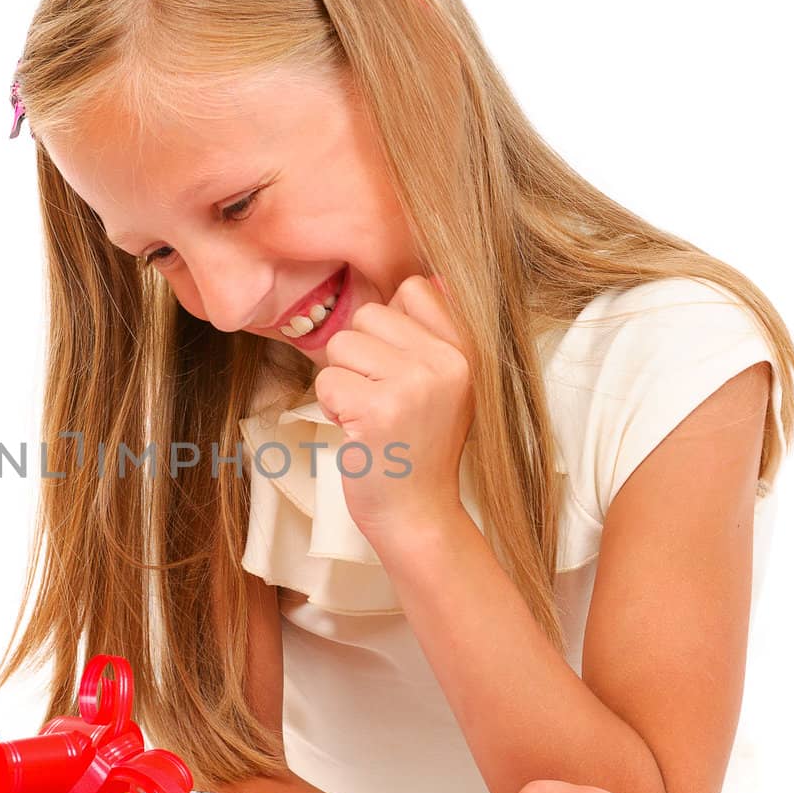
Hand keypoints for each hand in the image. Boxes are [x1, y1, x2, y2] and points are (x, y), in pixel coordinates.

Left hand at [312, 274, 473, 546]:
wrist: (417, 513)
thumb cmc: (419, 448)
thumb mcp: (446, 384)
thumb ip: (433, 332)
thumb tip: (419, 279)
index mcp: (466, 349)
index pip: (413, 288)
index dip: (388, 326)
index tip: (396, 368)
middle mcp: (447, 362)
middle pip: (369, 315)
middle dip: (359, 357)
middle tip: (380, 399)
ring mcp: (415, 385)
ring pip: (343, 344)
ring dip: (343, 382)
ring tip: (369, 415)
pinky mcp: (380, 409)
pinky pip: (327, 379)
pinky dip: (331, 406)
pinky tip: (358, 430)